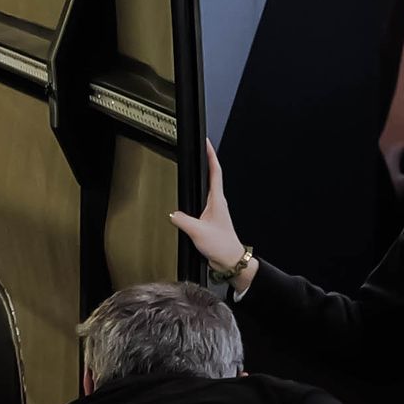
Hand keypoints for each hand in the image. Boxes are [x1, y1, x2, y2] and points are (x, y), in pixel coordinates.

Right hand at [167, 142, 248, 280]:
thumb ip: (182, 220)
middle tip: (201, 148)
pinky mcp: (211, 219)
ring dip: (203, 176)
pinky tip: (191, 196)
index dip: (211, 155)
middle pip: (213, 176)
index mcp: (217, 201)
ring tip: (197, 165)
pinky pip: (202, 202)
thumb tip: (172, 214)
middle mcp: (218, 203)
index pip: (215, 172)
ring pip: (208, 189)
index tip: (206, 142)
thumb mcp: (197, 231)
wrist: (231, 260)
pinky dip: (197, 194)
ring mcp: (215, 211)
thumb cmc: (221, 245)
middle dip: (207, 160)